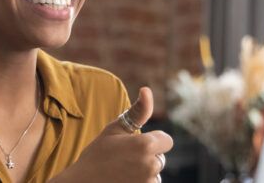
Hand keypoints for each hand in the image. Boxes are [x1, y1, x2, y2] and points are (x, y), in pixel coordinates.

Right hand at [51, 87, 173, 182]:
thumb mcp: (115, 129)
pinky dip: (140, 182)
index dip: (153, 140)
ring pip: (154, 173)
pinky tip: (124, 180)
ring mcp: (148, 182)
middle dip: (147, 157)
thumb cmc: (96, 155)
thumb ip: (137, 111)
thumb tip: (147, 89)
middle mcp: (151, 165)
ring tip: (122, 172)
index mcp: (146, 145)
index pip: (166, 140)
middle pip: (160, 157)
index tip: (136, 144)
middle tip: (123, 159)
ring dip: (144, 172)